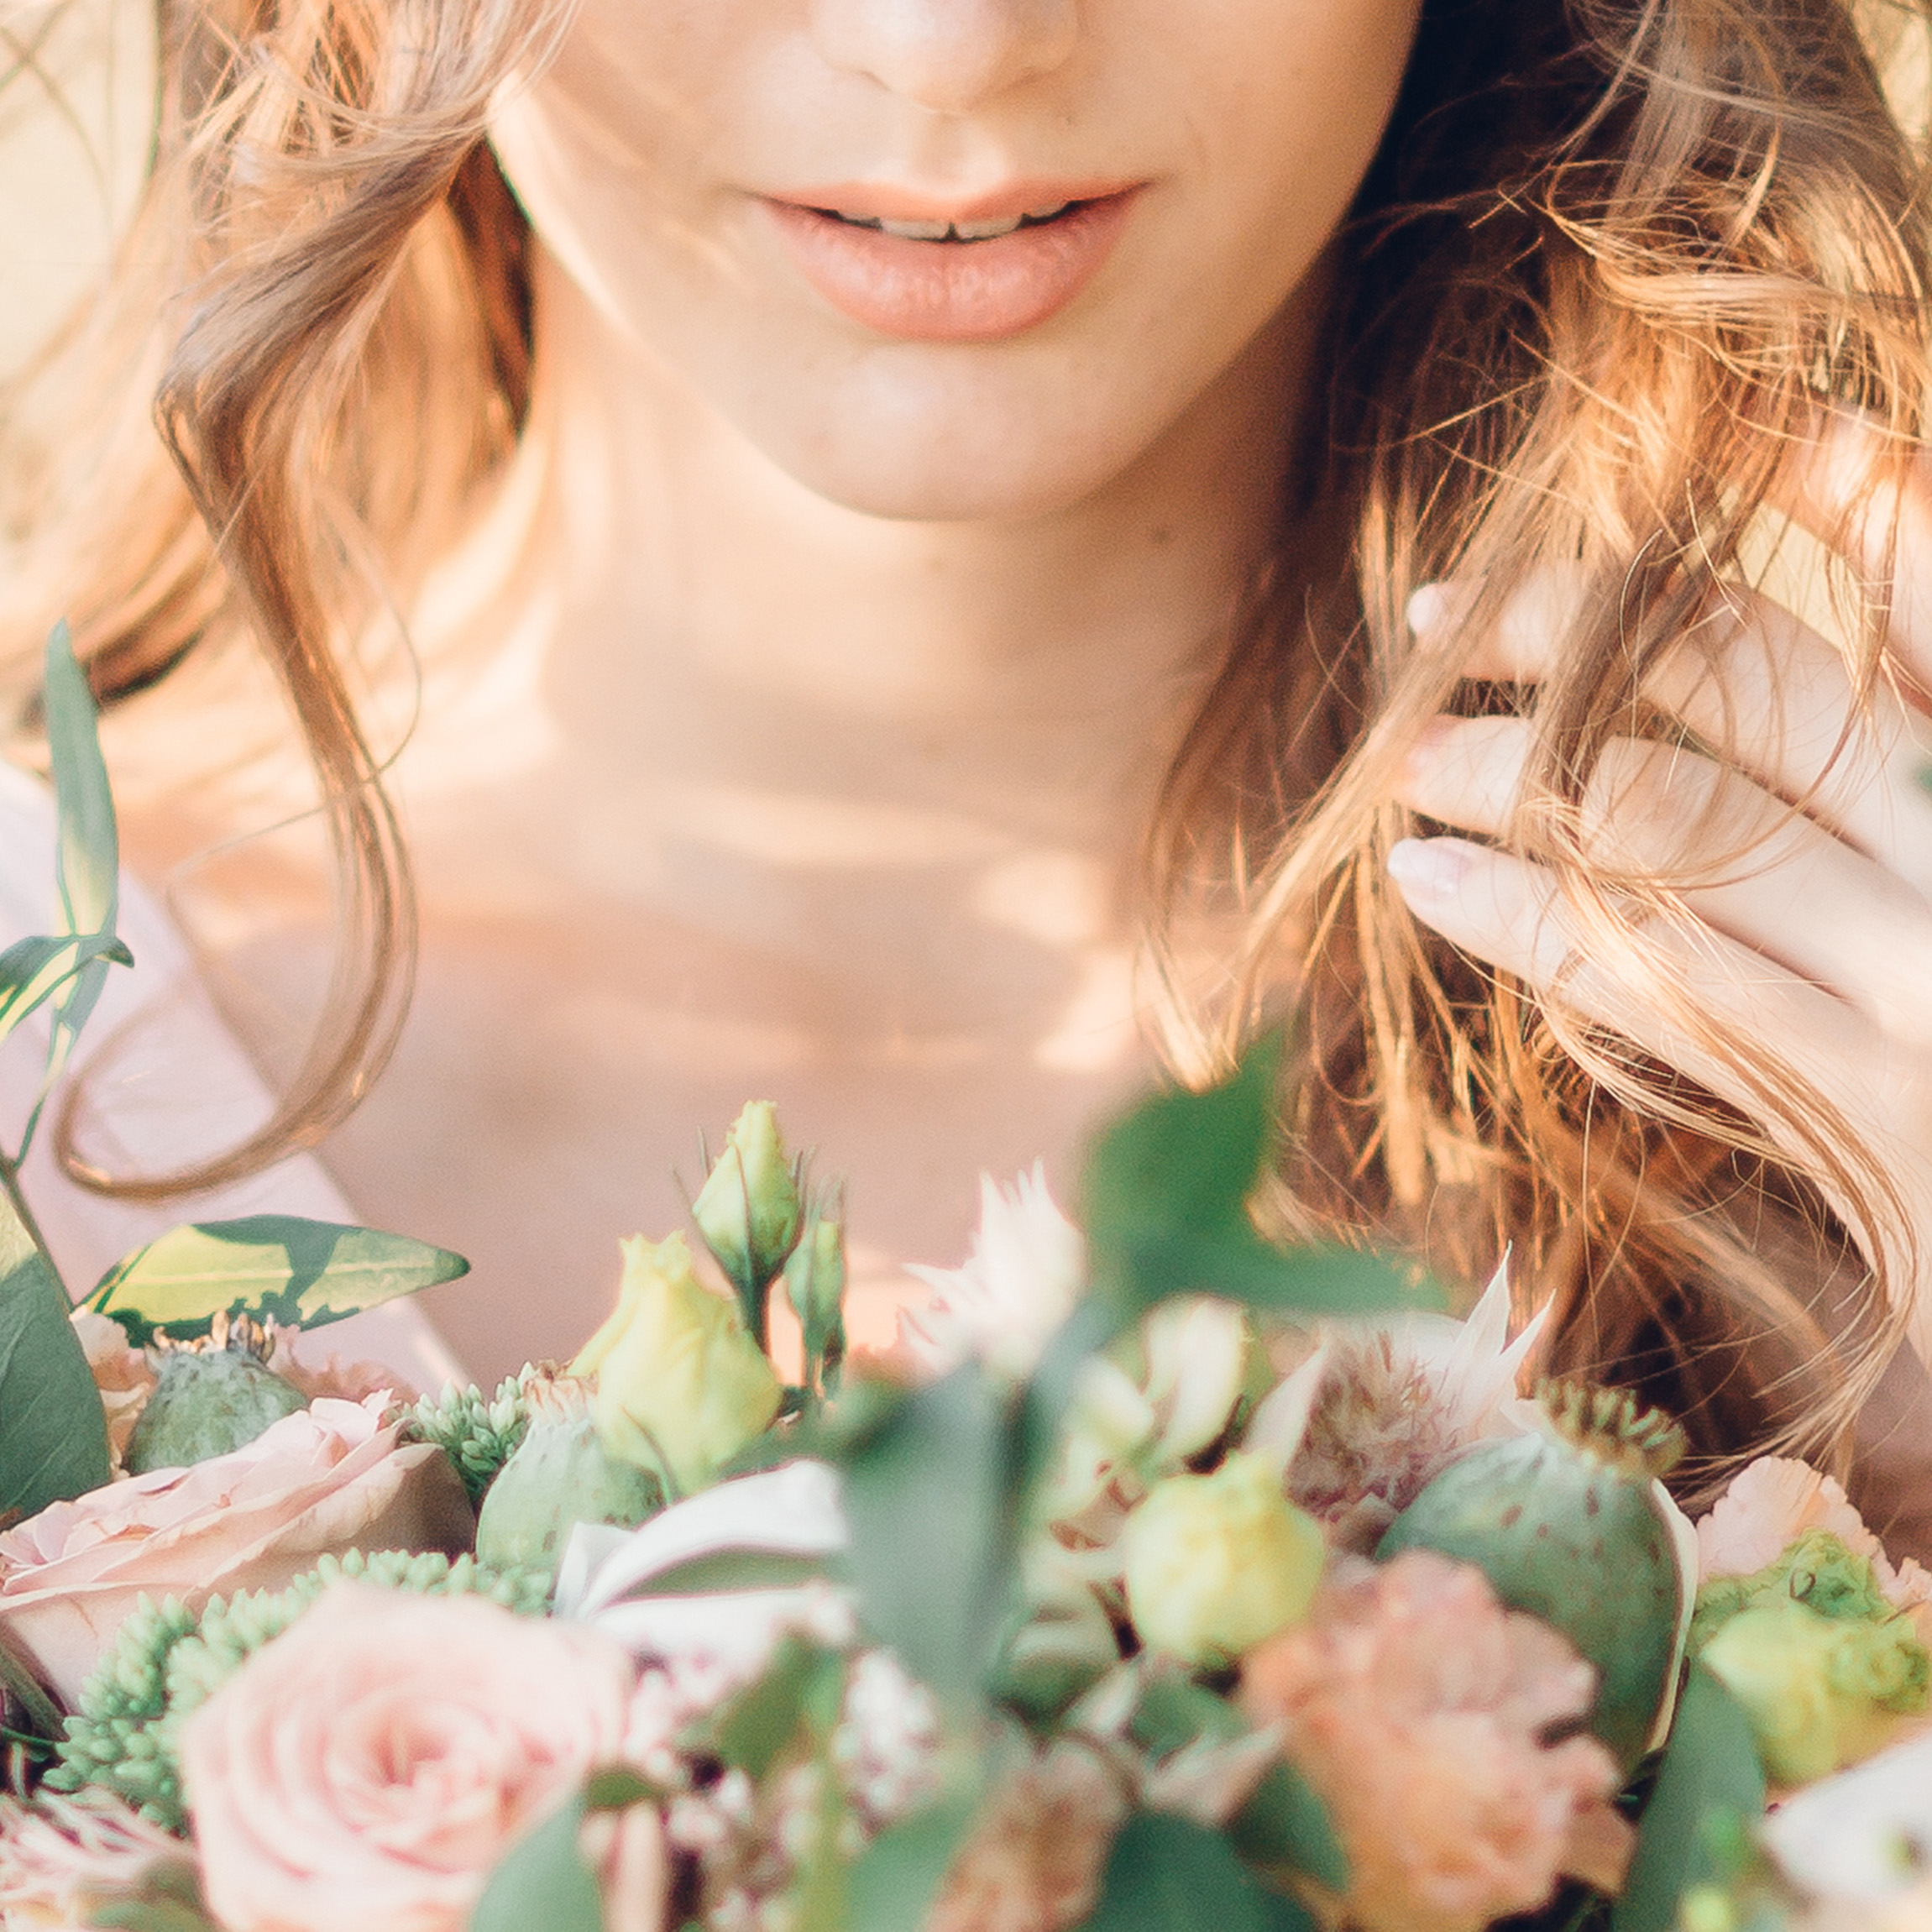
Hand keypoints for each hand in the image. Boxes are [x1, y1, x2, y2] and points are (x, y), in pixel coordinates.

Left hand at [1386, 414, 1931, 1356]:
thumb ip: (1928, 755)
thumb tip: (1852, 638)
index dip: (1856, 501)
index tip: (1756, 442)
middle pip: (1749, 684)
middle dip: (1572, 633)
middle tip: (1433, 626)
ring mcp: (1917, 987)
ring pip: (1663, 820)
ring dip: (1506, 772)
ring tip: (1399, 758)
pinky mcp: (1857, 1113)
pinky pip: (1642, 982)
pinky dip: (1519, 917)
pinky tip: (1429, 883)